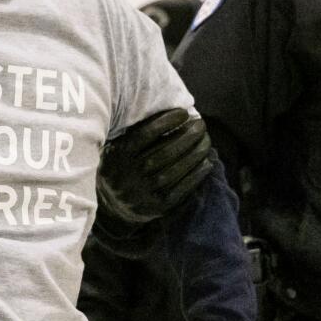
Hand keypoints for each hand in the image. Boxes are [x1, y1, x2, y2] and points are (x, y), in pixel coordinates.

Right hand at [98, 108, 213, 224]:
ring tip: (206, 141)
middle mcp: (128, 175)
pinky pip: (180, 190)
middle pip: (164, 152)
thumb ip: (134, 132)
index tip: (183, 113)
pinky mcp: (156, 207)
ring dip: (195, 154)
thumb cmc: (122, 166)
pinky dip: (195, 175)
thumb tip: (169, 113)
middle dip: (186, 136)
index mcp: (117, 156)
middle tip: (201, 125)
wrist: (114, 205)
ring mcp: (142, 193)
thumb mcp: (118, 148)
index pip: (144, 135)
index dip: (166, 122)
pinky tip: (206, 163)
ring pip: (174, 171)